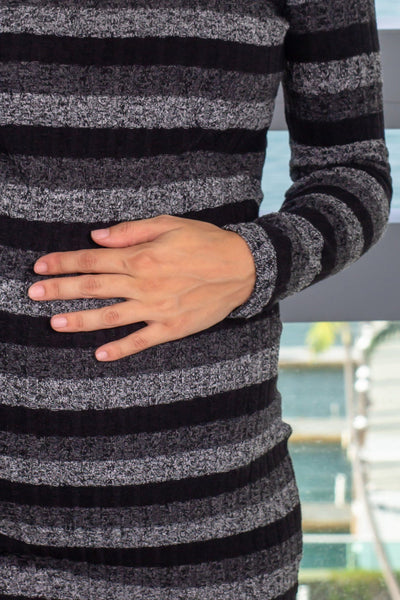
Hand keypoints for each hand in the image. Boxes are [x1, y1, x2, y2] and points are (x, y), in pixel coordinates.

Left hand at [27, 214, 255, 360]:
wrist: (242, 268)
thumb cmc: (205, 242)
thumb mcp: (169, 224)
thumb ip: (131, 231)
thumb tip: (97, 237)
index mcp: (141, 256)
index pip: (93, 259)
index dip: (64, 262)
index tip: (40, 266)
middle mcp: (144, 284)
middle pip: (94, 287)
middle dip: (60, 290)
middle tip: (33, 295)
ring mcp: (157, 308)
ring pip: (111, 316)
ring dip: (81, 320)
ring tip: (54, 323)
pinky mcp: (172, 327)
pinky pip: (141, 340)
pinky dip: (120, 349)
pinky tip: (100, 355)